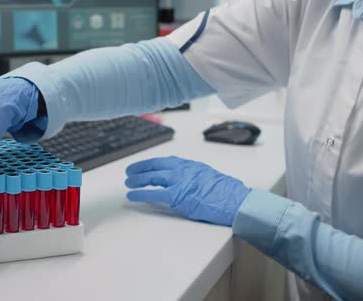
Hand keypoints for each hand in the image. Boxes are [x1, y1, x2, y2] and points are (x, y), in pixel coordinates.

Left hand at [125, 156, 250, 225]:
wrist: (233, 200)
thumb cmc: (225, 192)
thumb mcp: (207, 176)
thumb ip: (192, 176)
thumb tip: (184, 181)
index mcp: (189, 165)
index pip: (164, 161)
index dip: (150, 164)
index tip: (142, 166)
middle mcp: (182, 170)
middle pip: (155, 167)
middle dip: (140, 169)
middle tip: (129, 172)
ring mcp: (179, 182)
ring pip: (152, 177)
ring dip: (137, 180)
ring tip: (128, 183)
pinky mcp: (177, 195)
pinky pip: (153, 193)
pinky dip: (140, 193)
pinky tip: (132, 195)